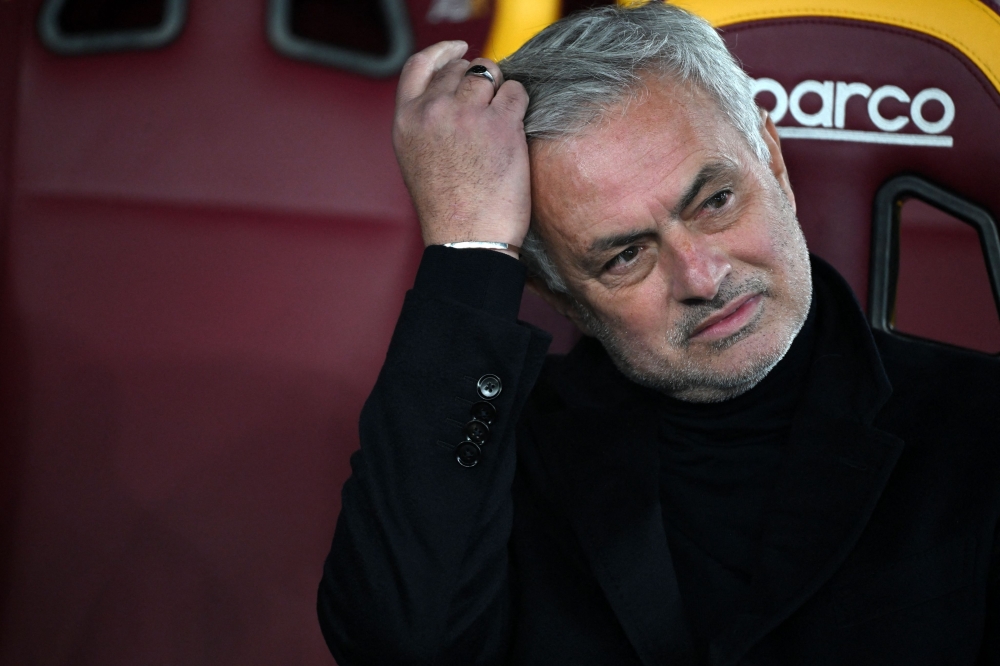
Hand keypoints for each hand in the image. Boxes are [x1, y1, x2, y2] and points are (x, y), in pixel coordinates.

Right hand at [393, 41, 530, 255]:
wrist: (466, 239)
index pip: (420, 65)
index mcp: (407, 120)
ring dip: (501, 90)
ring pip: (491, 74)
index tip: (460, 51)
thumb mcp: (416, 159)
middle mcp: (433, 111)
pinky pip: (517, 92)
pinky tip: (514, 130)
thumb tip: (454, 94)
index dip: (444, 52)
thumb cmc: (447, 209)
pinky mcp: (501, 124)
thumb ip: (427, 122)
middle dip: (479, 80)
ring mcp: (467, 114)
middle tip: (489, 108)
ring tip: (502, 122)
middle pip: (462, 68)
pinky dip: (519, 105)